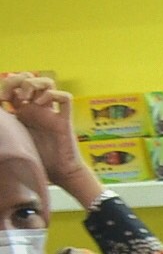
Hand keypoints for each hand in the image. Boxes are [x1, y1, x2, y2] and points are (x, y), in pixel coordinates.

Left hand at [0, 74, 98, 205]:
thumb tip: (0, 111)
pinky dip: (53, 95)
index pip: (15, 85)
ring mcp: (50, 113)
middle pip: (30, 78)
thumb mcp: (11, 139)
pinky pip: (65, 98)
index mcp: (21, 112)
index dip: (7, 85)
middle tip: (13, 96)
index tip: (3, 100)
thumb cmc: (36, 162)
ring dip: (35, 84)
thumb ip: (5, 125)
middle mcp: (36, 109)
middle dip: (19, 81)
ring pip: (48, 83)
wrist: (58, 175)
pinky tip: (43, 104)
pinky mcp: (64, 120)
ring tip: (29, 98)